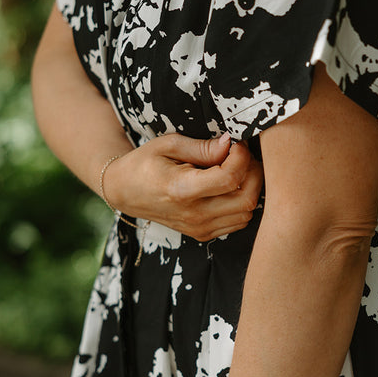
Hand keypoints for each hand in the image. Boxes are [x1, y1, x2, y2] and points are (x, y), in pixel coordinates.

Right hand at [103, 133, 262, 240]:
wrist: (124, 191)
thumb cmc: (145, 163)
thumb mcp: (168, 144)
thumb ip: (202, 147)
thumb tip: (230, 143)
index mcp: (182, 190)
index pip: (230, 178)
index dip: (241, 157)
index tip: (235, 144)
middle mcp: (194, 214)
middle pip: (246, 198)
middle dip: (253, 172)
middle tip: (242, 155)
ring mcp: (199, 227)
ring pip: (247, 212)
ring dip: (250, 188)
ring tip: (236, 169)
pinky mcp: (203, 233)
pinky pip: (238, 222)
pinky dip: (242, 203)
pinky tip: (230, 186)